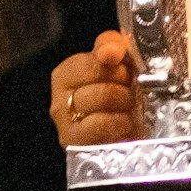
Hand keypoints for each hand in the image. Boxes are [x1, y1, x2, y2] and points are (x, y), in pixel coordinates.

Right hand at [53, 31, 139, 147]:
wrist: (125, 138)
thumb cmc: (119, 98)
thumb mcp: (117, 65)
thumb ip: (112, 45)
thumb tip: (111, 49)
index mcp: (65, 75)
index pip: (92, 60)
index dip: (116, 65)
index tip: (126, 72)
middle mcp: (59, 100)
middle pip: (99, 79)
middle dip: (124, 84)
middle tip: (130, 91)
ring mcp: (66, 125)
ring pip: (103, 98)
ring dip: (125, 103)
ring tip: (129, 108)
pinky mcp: (78, 145)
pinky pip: (104, 125)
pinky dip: (122, 123)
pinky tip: (125, 124)